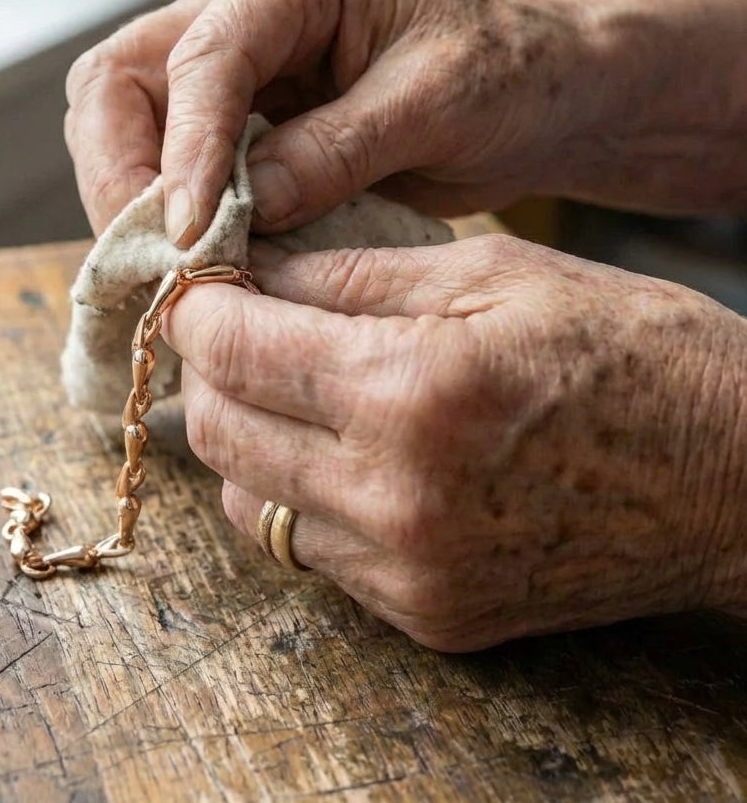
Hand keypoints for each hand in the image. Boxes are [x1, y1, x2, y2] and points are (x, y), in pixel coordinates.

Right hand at [65, 0, 598, 243]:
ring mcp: (237, 65)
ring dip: (135, 199)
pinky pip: (169, 161)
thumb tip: (242, 208)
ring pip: (127, 122)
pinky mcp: (242, 119)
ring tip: (171, 268)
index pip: (200, 58)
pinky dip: (167, 214)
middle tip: (154, 258)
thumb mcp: (436, 106)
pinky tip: (192, 260)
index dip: (182, 151)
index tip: (188, 235)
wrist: (540, 93)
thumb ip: (337, 150)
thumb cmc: (509, 76)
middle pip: (122, 79)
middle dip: (122, 173)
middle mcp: (246, 8)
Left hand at [161, 234, 746, 650]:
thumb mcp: (494, 273)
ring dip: (246, 437)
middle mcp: (396, 497)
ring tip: (289, 389)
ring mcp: (409, 573)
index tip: (196, 286)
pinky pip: (310, 552)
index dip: (197, 308)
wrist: (735, 481)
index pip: (236, 349)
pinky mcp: (427, 618)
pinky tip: (340, 451)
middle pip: (219, 432)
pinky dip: (298, 495)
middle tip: (237, 329)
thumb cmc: (632, 352)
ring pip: (249, 501)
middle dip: (210, 370)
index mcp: (414, 390)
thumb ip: (355, 274)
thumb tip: (256, 272)